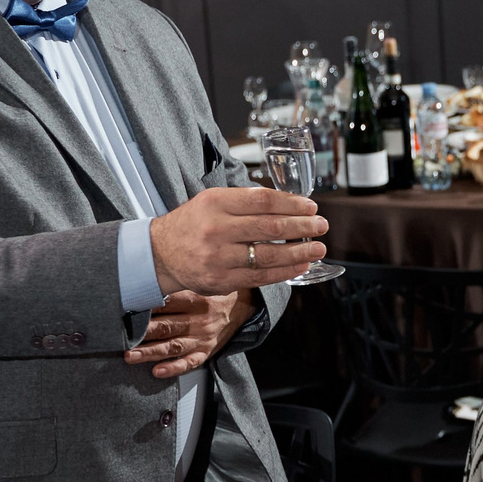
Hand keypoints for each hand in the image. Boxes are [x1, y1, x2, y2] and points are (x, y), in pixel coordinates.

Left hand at [124, 290, 249, 378]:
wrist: (243, 306)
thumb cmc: (213, 294)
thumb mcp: (199, 283)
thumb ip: (176, 284)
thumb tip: (144, 280)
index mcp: (195, 299)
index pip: (166, 304)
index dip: (144, 309)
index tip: (124, 312)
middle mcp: (199, 320)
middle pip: (166, 326)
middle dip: (142, 333)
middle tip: (120, 338)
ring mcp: (202, 338)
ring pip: (173, 346)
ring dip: (151, 352)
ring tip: (131, 356)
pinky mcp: (206, 351)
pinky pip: (190, 362)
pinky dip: (174, 368)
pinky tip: (158, 371)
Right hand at [150, 187, 328, 294]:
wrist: (160, 254)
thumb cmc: (193, 224)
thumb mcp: (212, 201)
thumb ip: (245, 202)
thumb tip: (289, 204)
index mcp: (215, 203)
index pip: (263, 201)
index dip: (292, 204)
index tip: (311, 207)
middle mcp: (217, 229)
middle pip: (270, 228)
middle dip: (302, 226)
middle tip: (322, 225)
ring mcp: (219, 257)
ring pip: (269, 255)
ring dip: (300, 252)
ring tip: (318, 248)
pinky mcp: (222, 280)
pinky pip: (261, 276)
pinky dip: (285, 271)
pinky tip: (300, 265)